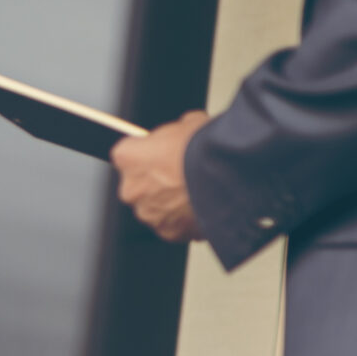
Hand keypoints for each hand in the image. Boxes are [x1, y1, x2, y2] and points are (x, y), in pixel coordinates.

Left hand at [111, 110, 207, 242]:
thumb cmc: (207, 149)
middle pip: (140, 185)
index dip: (149, 154)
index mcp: (127, 156)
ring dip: (170, 204)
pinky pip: (174, 226)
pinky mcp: (168, 232)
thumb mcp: (190, 123)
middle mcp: (130, 188)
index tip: (163, 155)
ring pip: (156, 208)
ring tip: (197, 194)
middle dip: (157, 183)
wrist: (229, 177)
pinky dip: (185, 221)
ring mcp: (148, 213)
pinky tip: (203, 208)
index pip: (128, 154)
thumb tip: (184, 131)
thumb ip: (176, 132)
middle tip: (183, 177)